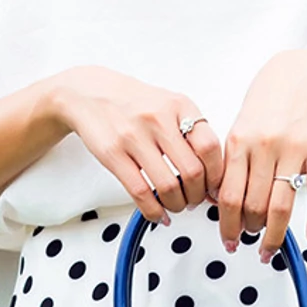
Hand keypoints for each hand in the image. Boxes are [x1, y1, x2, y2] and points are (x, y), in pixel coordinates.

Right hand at [47, 65, 223, 224]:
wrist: (90, 93)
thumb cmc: (134, 104)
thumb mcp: (170, 106)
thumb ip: (193, 135)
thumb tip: (215, 177)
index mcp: (179, 106)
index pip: (210, 148)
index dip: (216, 176)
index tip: (212, 188)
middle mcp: (159, 118)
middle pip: (193, 172)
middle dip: (197, 196)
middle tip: (193, 200)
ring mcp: (135, 136)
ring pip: (169, 187)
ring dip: (177, 205)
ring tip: (175, 205)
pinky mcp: (113, 154)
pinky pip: (141, 193)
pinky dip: (154, 211)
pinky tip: (158, 214)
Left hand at [217, 50, 306, 261]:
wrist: (300, 73)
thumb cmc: (266, 104)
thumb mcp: (239, 128)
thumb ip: (231, 164)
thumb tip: (220, 203)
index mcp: (238, 142)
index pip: (228, 196)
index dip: (227, 225)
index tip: (229, 241)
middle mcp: (264, 146)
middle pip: (254, 205)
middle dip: (249, 231)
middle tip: (249, 242)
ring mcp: (293, 148)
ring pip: (281, 205)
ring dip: (274, 234)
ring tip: (269, 249)